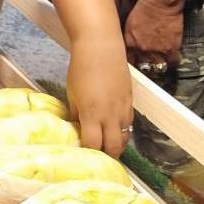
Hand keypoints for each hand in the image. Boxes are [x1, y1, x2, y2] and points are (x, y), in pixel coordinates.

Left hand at [67, 38, 134, 155]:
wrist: (101, 47)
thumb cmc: (81, 68)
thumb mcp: (72, 93)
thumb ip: (76, 113)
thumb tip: (76, 128)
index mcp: (92, 113)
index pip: (94, 144)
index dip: (89, 152)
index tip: (83, 153)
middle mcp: (110, 115)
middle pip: (114, 147)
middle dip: (107, 155)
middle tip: (98, 155)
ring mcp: (123, 108)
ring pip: (125, 137)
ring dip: (116, 143)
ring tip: (106, 143)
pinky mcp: (131, 101)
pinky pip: (129, 123)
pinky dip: (122, 129)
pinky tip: (113, 126)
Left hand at [122, 0, 183, 76]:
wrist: (160, 2)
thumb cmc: (145, 7)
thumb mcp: (129, 24)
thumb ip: (130, 38)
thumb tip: (130, 46)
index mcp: (130, 43)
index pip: (129, 61)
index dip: (134, 63)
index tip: (138, 63)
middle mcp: (141, 49)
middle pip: (143, 66)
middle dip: (147, 65)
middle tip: (151, 63)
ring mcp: (156, 51)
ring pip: (158, 67)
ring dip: (160, 65)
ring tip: (162, 62)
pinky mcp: (170, 49)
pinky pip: (173, 62)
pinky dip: (173, 61)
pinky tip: (172, 59)